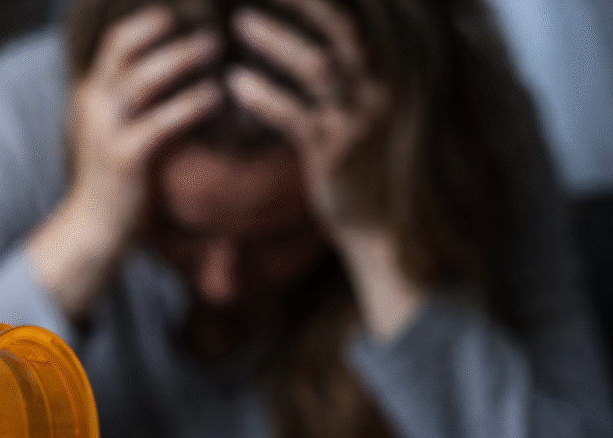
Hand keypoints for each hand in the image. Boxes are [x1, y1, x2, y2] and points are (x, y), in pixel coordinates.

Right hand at [28, 6, 221, 319]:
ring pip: (143, 80)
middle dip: (169, 33)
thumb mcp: (118, 130)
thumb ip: (137, 100)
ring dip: (183, 59)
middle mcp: (93, 105)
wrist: (94, 230)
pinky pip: (161, 121)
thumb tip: (180, 68)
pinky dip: (191, 104)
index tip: (185, 14)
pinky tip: (216, 97)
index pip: (116, 41)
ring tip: (217, 48)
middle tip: (212, 29)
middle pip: (126, 50)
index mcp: (91, 93)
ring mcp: (106, 131)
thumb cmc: (117, 179)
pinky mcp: (124, 159)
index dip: (149, 22)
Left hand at [227, 2, 423, 339]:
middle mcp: (384, 88)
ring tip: (240, 24)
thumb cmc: (366, 158)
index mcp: (393, 69)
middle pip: (345, 27)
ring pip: (320, 68)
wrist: (382, 225)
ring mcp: (361, 120)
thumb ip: (352, 62)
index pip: (363, 13)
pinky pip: (297, 117)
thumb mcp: (366, 103)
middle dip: (306, 0)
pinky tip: (234, 84)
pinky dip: (264, 96)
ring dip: (278, 41)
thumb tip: (329, 20)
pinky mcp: (336, 154)